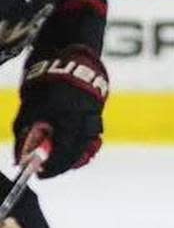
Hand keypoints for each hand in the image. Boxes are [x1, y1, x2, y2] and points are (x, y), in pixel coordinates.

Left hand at [13, 45, 108, 177]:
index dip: (52, 165)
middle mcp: (82, 113)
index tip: (41, 173)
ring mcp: (94, 110)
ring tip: (61, 158)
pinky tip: (73, 144)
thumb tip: (21, 158)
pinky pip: (94, 131)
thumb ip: (26, 131)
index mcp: (63, 112)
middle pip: (78, 149)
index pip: (61, 149)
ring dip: (76, 153)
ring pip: (89, 140)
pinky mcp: (99, 107)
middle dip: (63, 162)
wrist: (70, 53)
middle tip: (49, 169)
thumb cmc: (44, 80)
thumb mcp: (29, 105)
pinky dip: (85, 141)